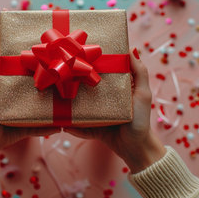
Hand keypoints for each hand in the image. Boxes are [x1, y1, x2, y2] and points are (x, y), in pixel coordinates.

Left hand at [0, 16, 59, 160]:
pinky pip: (41, 100)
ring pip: (31, 75)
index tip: (6, 13)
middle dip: (26, 43)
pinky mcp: (26, 107)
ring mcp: (17, 93)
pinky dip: (52, 95)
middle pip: (16, 57)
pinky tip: (65, 87)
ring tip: (58, 53)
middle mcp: (6, 81)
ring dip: (42, 65)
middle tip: (40, 30)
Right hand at [64, 48, 165, 173]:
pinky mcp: (92, 128)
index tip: (79, 53)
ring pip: (79, 107)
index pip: (102, 72)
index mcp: (115, 88)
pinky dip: (71, 126)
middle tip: (60, 75)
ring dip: (68, 105)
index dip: (92, 63)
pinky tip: (61, 123)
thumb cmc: (141, 119)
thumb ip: (139, 72)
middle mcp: (104, 99)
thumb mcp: (143, 93)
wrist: (137, 148)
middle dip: (73, 83)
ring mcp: (97, 114)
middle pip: (86, 89)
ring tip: (55, 98)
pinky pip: (79, 126)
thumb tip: (131, 49)